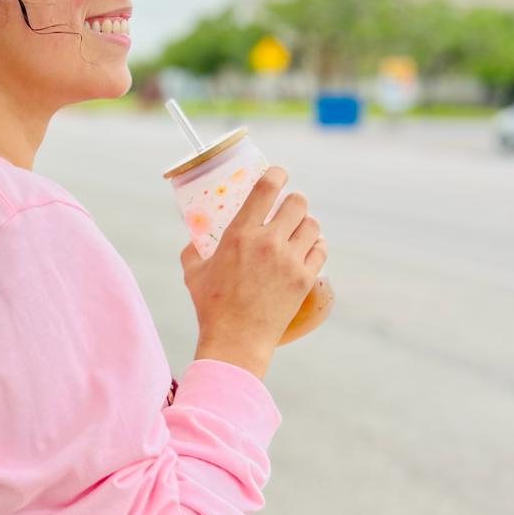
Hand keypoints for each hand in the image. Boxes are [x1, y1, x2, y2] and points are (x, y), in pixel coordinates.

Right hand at [180, 166, 326, 371]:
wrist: (236, 340)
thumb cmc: (211, 307)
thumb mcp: (193, 274)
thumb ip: (192, 252)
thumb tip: (192, 240)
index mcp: (240, 234)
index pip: (267, 187)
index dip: (277, 173)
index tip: (279, 174)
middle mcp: (268, 242)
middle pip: (297, 202)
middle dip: (294, 202)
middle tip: (288, 209)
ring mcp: (290, 260)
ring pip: (313, 224)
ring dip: (306, 224)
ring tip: (299, 230)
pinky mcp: (305, 279)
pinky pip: (321, 249)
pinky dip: (316, 246)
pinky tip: (309, 249)